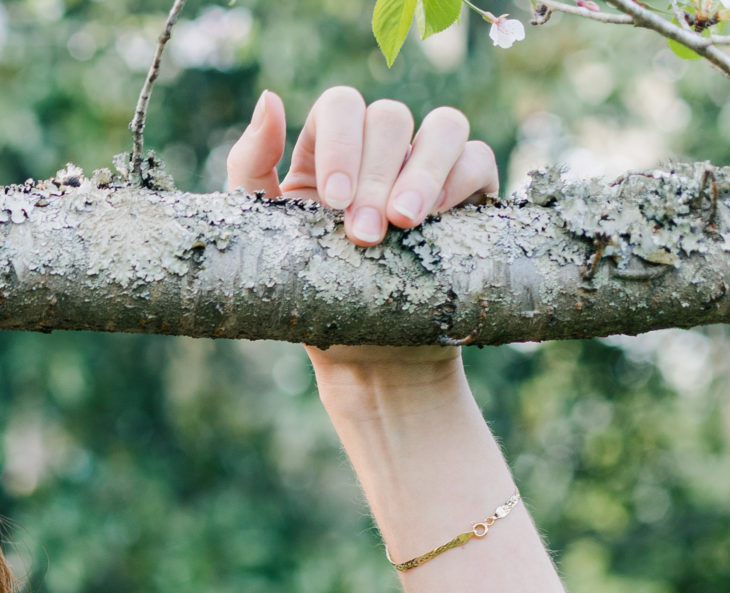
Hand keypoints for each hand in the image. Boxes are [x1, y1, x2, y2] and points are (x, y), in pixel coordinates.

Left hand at [226, 89, 498, 382]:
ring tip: (404, 223)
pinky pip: (477, 159)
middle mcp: (381, 149)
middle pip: (389, 116)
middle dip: (376, 174)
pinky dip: (459, 182)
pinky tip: (437, 223)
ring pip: (444, 125)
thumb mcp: (264, 234)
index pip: (341, 107)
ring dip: (424, 171)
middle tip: (363, 235)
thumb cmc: (308, 292)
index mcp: (329, 151)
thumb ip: (251, 166)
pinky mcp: (468, 192)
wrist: (365, 356)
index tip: (334, 202)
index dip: (341, 142)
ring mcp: (427, 166)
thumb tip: (269, 98)